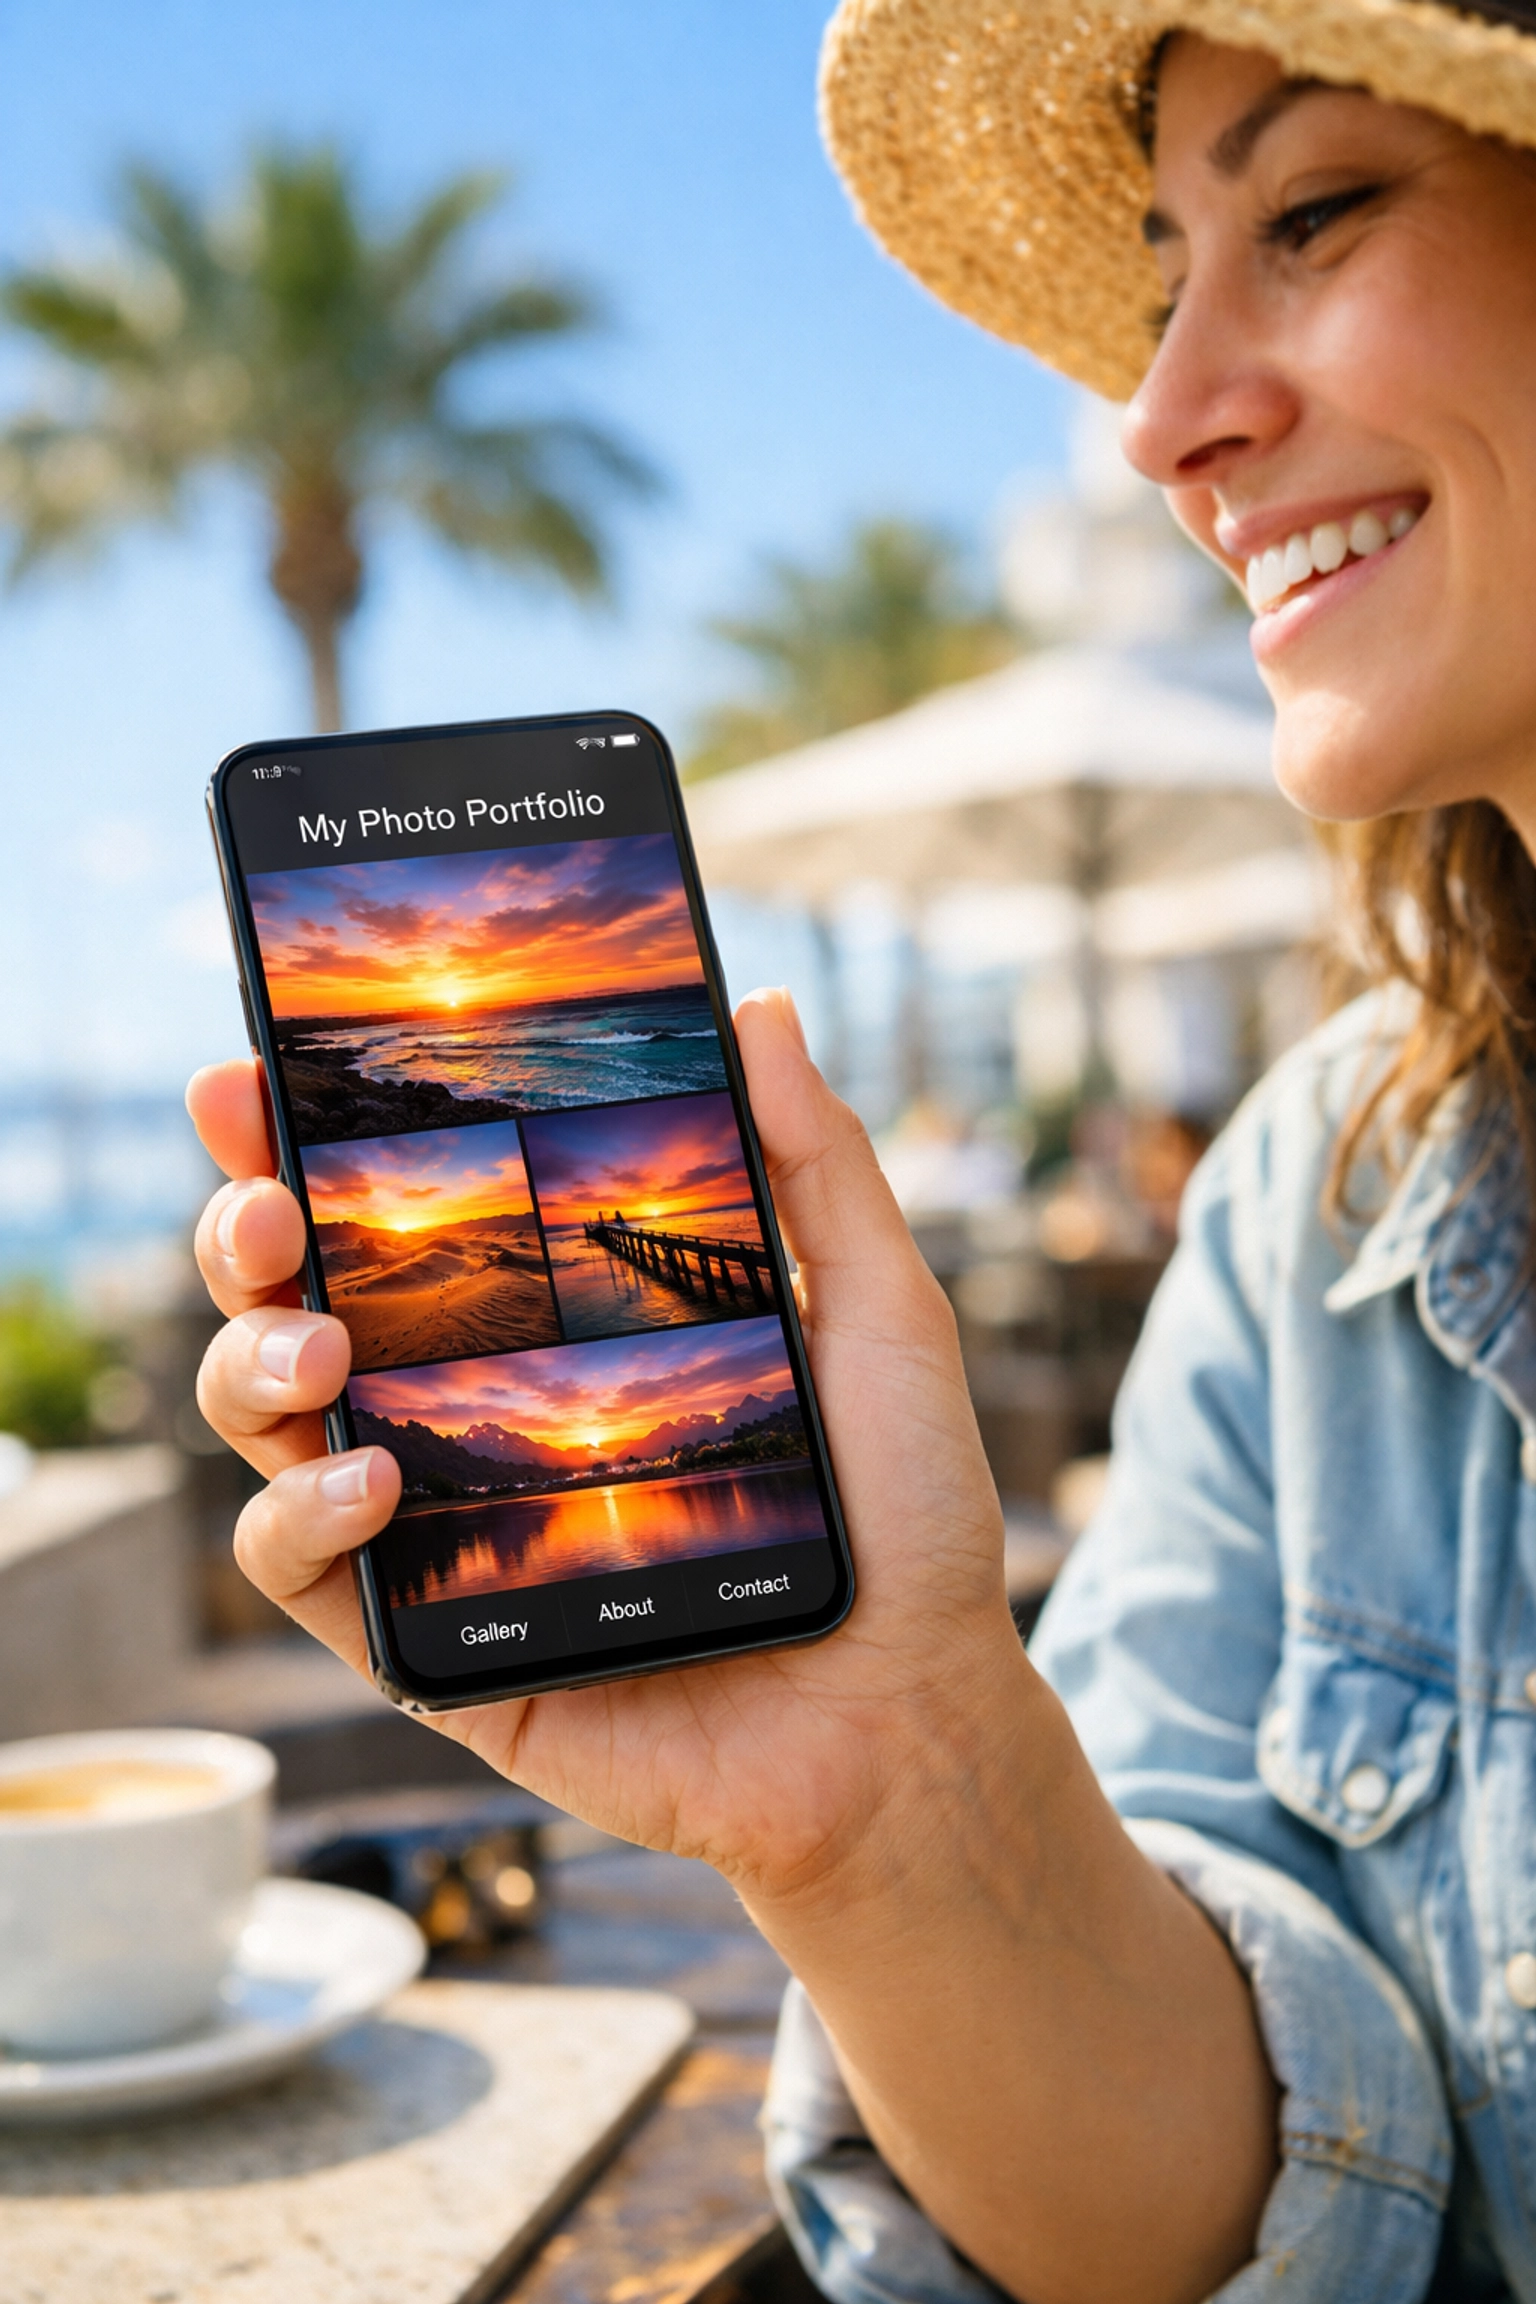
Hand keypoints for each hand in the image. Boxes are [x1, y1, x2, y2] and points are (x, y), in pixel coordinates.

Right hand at [191, 1000, 1278, 2303]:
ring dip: (247, 1362)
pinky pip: (298, 1573)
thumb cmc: (899, 1517)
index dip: (305, 1138)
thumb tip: (756, 1008)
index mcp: (549, 1320)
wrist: (911, 1716)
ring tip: (320, 1346)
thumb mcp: (876, 1315)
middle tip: (270, 1204)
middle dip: (241, 1229)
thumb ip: (816, 1167)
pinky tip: (374, 1483)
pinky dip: (297, 1515)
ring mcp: (438, 1523)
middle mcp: (469, 1406)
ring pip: (262, 1421)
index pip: (399, 1209)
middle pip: (292, 1296)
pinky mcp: (427, 1644)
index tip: (257, 1072)